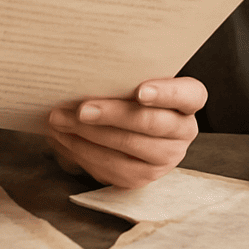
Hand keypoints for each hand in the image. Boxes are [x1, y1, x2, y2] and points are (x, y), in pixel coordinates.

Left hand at [47, 77, 206, 187]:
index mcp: (189, 100)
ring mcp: (166, 158)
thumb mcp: (135, 78)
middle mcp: (183, 131)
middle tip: (80, 109)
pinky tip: (64, 138)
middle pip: (151, 124)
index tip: (140, 91)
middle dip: (111, 115)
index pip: (189, 95)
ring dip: (88, 136)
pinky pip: (113, 169)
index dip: (165, 93)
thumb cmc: (130, 91)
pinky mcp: (143, 178)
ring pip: (128, 149)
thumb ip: (123, 74)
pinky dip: (84, 152)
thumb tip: (86, 70)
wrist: (132, 125)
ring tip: (60, 121)